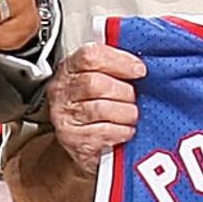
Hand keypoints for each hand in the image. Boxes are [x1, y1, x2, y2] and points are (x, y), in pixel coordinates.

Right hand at [44, 40, 145, 168]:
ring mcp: (64, 117)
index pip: (90, 56)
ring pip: (101, 109)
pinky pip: (105, 132)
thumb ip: (114, 66)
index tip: (139, 70)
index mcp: (69, 69)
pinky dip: (122, 131)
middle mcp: (61, 92)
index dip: (119, 61)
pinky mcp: (74, 140)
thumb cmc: (95, 107)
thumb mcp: (99, 80)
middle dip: (124, 92)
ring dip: (126, 113)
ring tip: (130, 115)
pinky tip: (124, 130)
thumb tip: (141, 63)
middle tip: (133, 98)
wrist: (80, 144)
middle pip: (95, 83)